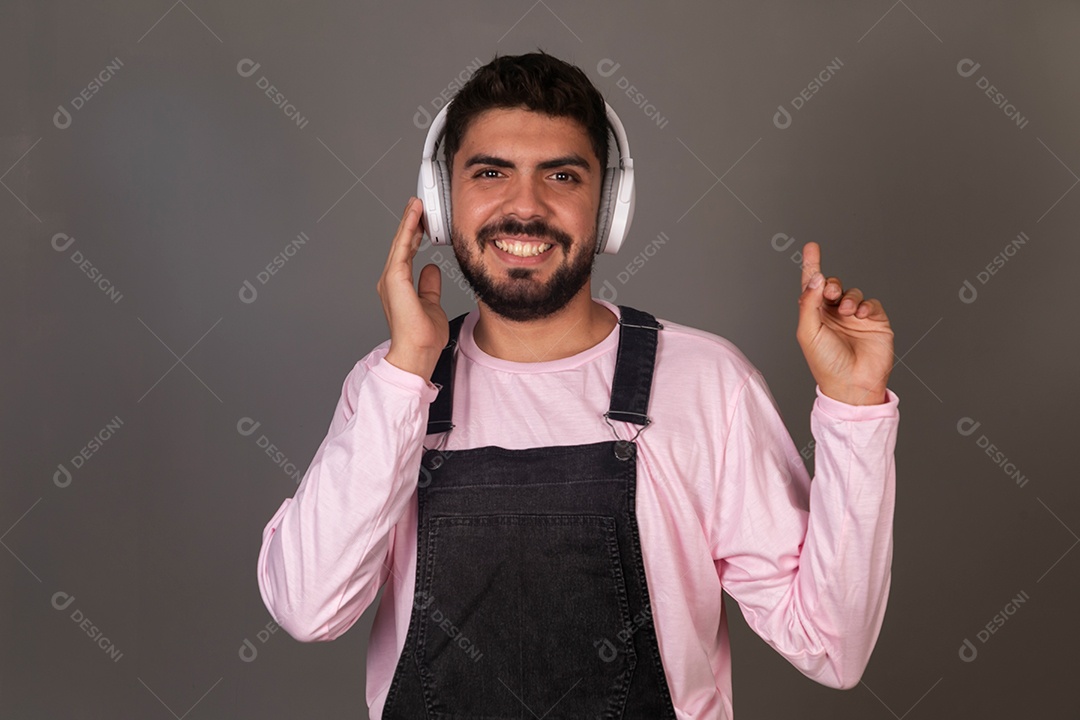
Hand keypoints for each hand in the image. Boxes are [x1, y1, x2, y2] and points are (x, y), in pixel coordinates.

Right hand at [376, 197, 447, 380]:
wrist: (417, 352)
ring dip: (408, 222)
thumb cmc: (422, 336)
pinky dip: (408, 230)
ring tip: (416, 204)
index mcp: (398, 286)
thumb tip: (431, 268)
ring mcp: (390, 279)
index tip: (421, 220)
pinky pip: (402, 248)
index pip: (406, 253)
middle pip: (401, 244)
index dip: (413, 235)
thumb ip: (429, 285)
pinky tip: (415, 217)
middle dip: (409, 223)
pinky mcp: (394, 279)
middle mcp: (391, 280)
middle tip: (417, 204)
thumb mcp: (431, 304)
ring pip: (400, 243)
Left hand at [796, 242, 893, 404]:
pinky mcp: (874, 321)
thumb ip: (809, 303)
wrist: (853, 384)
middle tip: (831, 291)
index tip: (812, 247)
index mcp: (814, 316)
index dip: (812, 265)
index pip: (812, 286)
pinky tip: (860, 315)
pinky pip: (871, 302)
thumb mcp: (808, 332)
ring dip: (849, 297)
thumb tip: (816, 277)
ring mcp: (854, 317)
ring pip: (852, 291)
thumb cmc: (825, 363)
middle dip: (831, 283)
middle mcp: (833, 315)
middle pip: (832, 285)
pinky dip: (866, 304)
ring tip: (847, 311)